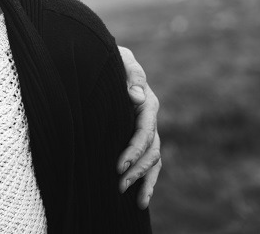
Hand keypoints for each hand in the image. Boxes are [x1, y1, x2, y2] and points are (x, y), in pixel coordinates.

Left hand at [117, 45, 161, 208]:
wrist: (106, 59)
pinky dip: (148, 181)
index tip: (118, 165)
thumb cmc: (111, 59)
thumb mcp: (121, 59)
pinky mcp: (140, 138)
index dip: (133, 150)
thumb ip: (130, 75)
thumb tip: (137, 97)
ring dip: (144, 180)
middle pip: (151, 150)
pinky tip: (141, 200)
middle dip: (136, 169)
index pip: (144, 131)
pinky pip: (151, 162)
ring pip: (153, 160)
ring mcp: (147, 130)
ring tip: (133, 199)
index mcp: (147, 103)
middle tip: (118, 184)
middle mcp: (150, 119)